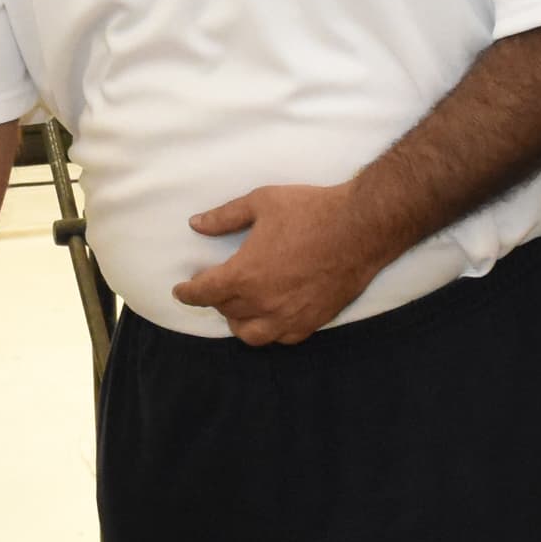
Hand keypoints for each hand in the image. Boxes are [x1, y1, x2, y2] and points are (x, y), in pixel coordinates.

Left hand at [173, 183, 393, 345]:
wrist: (359, 227)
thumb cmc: (310, 211)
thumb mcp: (262, 202)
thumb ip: (225, 217)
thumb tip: (196, 224)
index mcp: (244, 275)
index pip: (204, 293)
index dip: (188, 293)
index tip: (181, 291)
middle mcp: (262, 302)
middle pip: (225, 311)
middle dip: (216, 299)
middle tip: (216, 286)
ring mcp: (288, 316)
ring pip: (251, 335)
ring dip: (239, 322)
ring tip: (239, 308)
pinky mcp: (312, 321)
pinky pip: (282, 338)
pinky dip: (269, 331)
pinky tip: (270, 318)